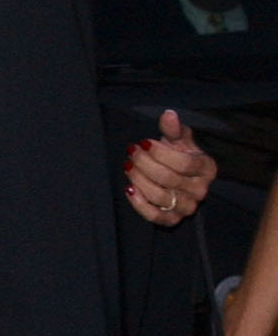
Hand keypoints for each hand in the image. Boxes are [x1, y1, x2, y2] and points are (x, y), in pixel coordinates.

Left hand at [125, 112, 215, 226]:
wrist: (178, 176)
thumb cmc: (180, 154)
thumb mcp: (179, 139)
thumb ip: (174, 129)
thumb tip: (168, 114)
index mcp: (207, 168)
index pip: (184, 163)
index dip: (161, 153)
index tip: (144, 142)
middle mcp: (200, 190)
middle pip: (169, 179)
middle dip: (145, 164)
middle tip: (131, 152)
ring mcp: (187, 207)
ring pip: (159, 197)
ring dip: (139, 180)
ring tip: (128, 165)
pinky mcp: (172, 220)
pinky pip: (154, 216)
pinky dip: (139, 203)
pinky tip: (129, 188)